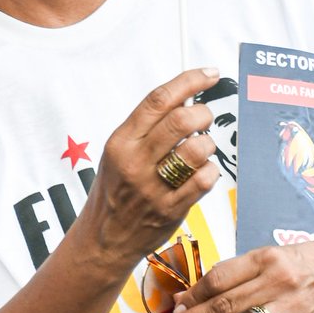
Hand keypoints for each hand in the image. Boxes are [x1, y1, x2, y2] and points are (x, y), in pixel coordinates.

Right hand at [72, 67, 220, 273]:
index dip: (189, 81)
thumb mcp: (119, 151)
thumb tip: (185, 98)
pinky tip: (200, 173)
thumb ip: (147, 127)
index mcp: (121, 140)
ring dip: (208, 144)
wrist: (103, 237)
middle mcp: (135, 161)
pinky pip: (205, 179)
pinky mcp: (170, 209)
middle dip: (203, 113)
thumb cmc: (116, 189)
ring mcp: (153, 186)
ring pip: (198, 149)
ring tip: (200, 150)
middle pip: (181, 120)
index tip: (209, 74)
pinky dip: (210, 171)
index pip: (158, 99)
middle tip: (203, 118)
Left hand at [160, 238, 313, 312]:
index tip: (179, 302)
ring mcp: (289, 308)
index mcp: (264, 258)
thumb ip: (240, 272)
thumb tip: (203, 291)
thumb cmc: (305, 260)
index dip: (194, 293)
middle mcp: (276, 281)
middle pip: (224, 304)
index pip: (219, 277)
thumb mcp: (270, 255)